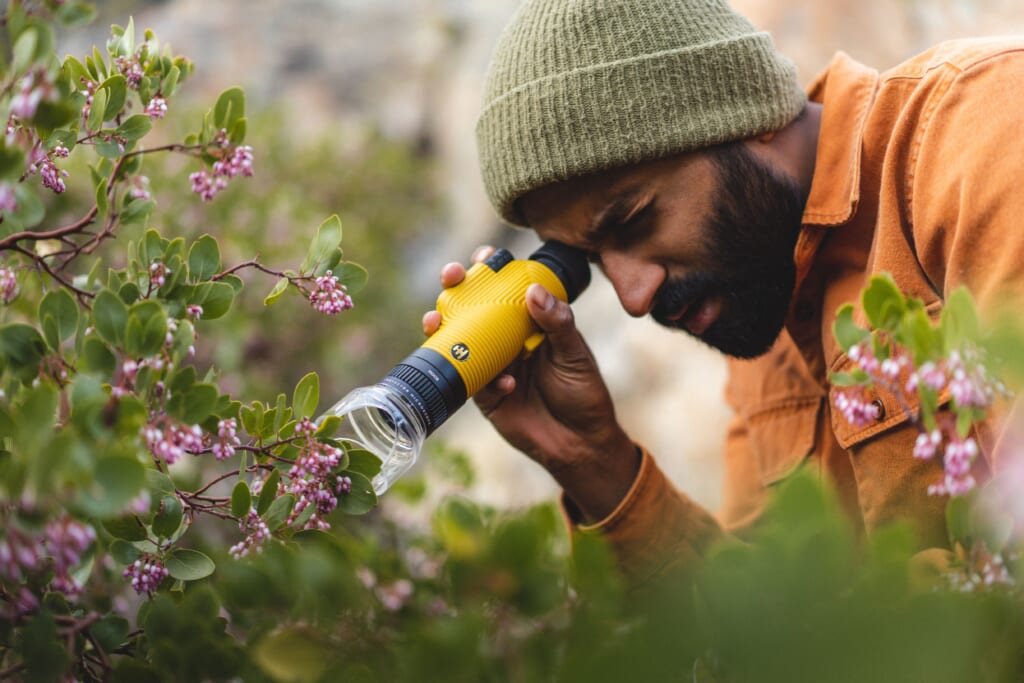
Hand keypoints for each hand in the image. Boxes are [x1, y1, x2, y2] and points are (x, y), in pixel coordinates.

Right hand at [422, 246, 639, 520]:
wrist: (580, 443)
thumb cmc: (583, 392)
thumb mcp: (575, 354)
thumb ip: (557, 323)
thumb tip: (533, 291)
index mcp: (529, 324)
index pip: (505, 289)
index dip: (489, 270)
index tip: (482, 255)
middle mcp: (506, 341)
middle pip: (472, 309)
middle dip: (454, 290)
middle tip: (449, 276)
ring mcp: (492, 367)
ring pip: (460, 342)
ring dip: (444, 328)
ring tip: (436, 320)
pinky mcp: (484, 396)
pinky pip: (472, 381)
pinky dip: (485, 379)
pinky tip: (507, 384)